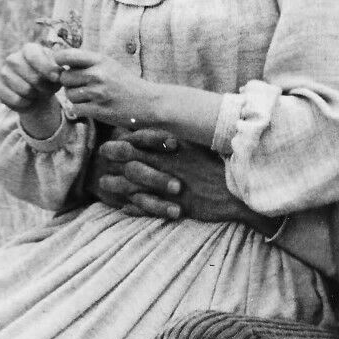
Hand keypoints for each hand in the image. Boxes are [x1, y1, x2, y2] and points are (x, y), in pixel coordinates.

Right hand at [0, 42, 60, 113]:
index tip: (56, 78)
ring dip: (35, 95)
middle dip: (42, 86)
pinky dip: (25, 103)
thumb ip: (58, 71)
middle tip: (47, 90)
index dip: (46, 68)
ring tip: (37, 94)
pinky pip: (14, 99)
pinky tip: (28, 100)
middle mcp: (13, 58)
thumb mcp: (57, 73)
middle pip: (29, 74)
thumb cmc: (49, 79)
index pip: (34, 56)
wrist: (38, 94)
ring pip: (23, 88)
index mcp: (29, 49)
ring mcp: (4, 73)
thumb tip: (55, 75)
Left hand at [54, 48, 159, 127]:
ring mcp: (98, 93)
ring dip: (76, 97)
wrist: (148, 103)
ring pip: (69, 94)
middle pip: (64, 77)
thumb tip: (59, 60)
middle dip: (69, 83)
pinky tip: (93, 107)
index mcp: (100, 60)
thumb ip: (87, 62)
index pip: (66, 56)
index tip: (63, 66)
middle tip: (82, 86)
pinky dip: (81, 109)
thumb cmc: (126, 83)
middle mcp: (98, 74)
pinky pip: (76, 108)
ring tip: (91, 97)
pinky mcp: (98, 110)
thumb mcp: (109, 65)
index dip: (59, 61)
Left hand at [90, 128, 277, 232]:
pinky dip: (134, 208)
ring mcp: (171, 187)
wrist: (236, 194)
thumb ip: (179, 140)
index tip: (115, 135)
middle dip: (115, 155)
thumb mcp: (199, 148)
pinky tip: (123, 207)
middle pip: (134, 158)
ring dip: (117, 184)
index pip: (145, 138)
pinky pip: (147, 208)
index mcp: (177, 149)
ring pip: (135, 185)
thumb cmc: (217, 169)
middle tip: (101, 153)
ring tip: (104, 184)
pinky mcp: (174, 206)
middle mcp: (170, 166)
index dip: (127, 136)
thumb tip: (163, 130)